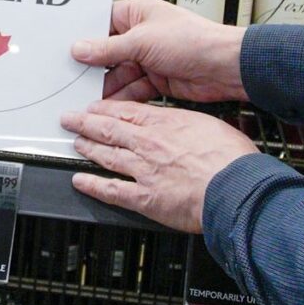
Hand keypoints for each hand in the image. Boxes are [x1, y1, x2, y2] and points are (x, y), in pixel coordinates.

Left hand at [62, 100, 259, 232]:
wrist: (234, 187)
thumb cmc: (231, 159)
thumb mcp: (211, 124)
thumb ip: (189, 123)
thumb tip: (185, 123)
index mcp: (166, 124)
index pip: (127, 111)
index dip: (105, 108)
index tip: (93, 106)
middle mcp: (149, 144)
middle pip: (109, 129)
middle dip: (85, 122)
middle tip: (70, 119)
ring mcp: (143, 170)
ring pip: (106, 155)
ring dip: (87, 148)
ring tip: (75, 143)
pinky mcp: (144, 198)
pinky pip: (111, 190)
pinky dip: (92, 185)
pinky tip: (80, 181)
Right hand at [71, 0, 248, 104]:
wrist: (225, 67)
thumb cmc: (194, 40)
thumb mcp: (142, 42)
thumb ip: (108, 48)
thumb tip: (80, 49)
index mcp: (138, 13)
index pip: (102, 23)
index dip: (84, 38)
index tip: (66, 51)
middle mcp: (142, 34)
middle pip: (108, 52)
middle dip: (93, 68)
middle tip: (71, 80)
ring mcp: (149, 58)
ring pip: (119, 73)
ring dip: (106, 86)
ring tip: (85, 98)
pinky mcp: (157, 79)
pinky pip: (132, 89)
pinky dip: (122, 98)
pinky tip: (107, 106)